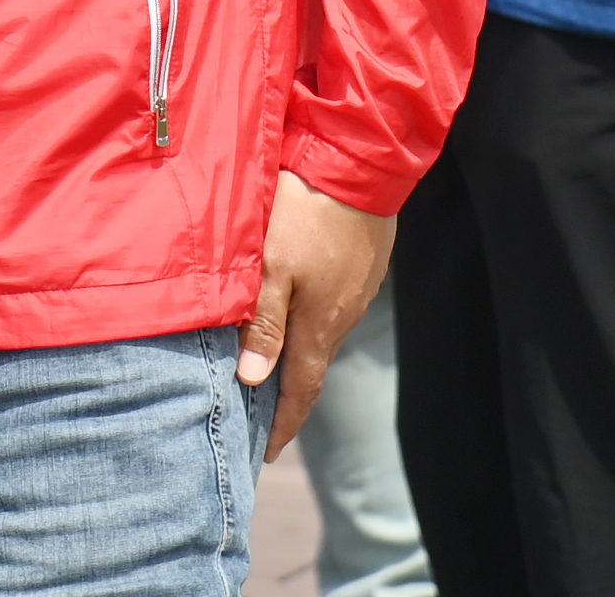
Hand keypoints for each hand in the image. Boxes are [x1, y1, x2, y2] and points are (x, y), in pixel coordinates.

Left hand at [241, 170, 396, 454]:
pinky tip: (294, 308)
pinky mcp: (362, 263)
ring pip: (321, 331)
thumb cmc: (305, 211)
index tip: (266, 453)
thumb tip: (252, 381)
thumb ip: (262, 323)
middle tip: (261, 414)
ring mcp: (357, 289)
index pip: (300, 390)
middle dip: (287, 394)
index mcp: (319, 325)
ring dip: (297, 352)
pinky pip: (331, 303)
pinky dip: (309, 318)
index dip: (283, 423)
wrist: (357, 160)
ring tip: (271, 364)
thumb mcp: (271, 267)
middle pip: (311, 365)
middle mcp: (343, 315)